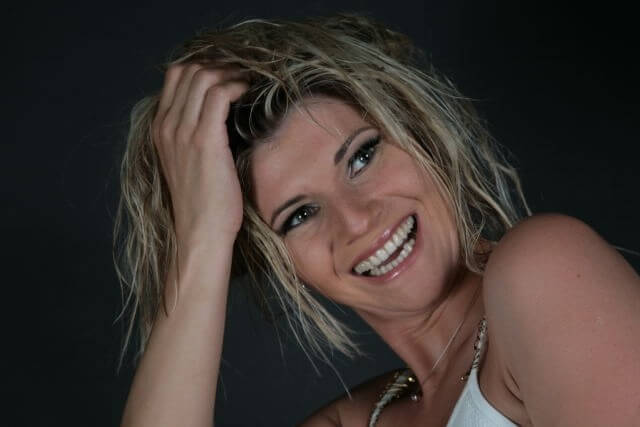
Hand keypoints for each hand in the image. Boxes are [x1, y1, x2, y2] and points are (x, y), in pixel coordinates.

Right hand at [152, 64, 248, 246]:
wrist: (201, 231)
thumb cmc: (204, 202)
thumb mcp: (190, 163)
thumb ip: (195, 135)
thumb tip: (221, 114)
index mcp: (160, 128)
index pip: (175, 76)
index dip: (204, 66)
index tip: (229, 73)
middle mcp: (167, 126)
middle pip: (189, 70)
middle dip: (220, 64)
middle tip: (243, 72)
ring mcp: (182, 132)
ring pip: (203, 77)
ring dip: (231, 72)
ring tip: (249, 81)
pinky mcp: (204, 141)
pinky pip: (219, 94)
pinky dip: (237, 85)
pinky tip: (249, 93)